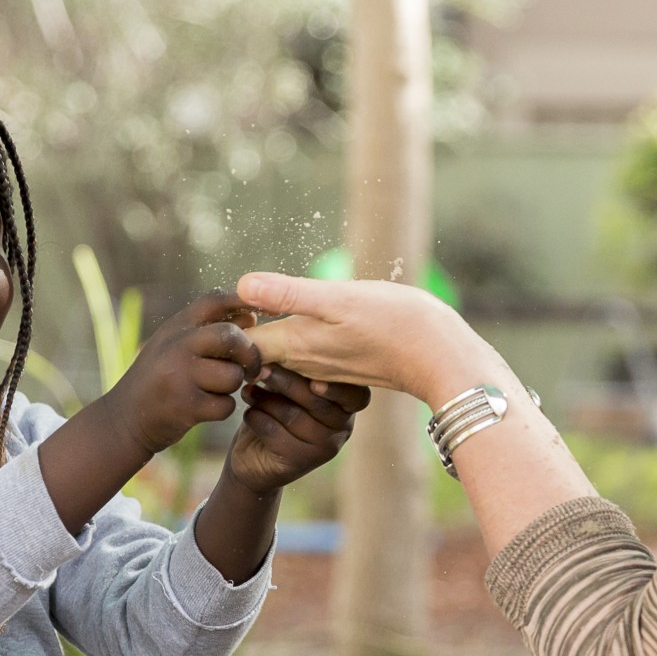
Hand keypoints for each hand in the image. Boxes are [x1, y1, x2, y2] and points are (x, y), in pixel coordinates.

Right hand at [98, 292, 261, 455]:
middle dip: (249, 353)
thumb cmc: (160, 378)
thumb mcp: (173, 343)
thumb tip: (252, 313)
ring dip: (233, 386)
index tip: (262, 313)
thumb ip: (206, 329)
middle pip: (231, 336)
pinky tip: (206, 408)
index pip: (215, 300)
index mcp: (176, 326)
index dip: (244, 301)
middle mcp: (176, 346)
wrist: (124, 418)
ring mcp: (179, 376)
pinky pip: (225, 405)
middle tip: (252, 368)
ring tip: (216, 389)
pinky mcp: (185, 407)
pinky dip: (222, 409)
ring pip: (232, 375)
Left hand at [225, 366, 370, 493]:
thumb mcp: (289, 385)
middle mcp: (342, 427)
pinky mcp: (300, 462)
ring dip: (265, 399)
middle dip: (286, 381)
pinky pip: (276, 433)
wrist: (254, 457)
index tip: (313, 380)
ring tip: (248, 390)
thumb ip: (297, 368)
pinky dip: (257, 418)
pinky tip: (249, 413)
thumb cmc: (275, 408)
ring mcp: (324, 448)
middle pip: (317, 401)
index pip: (356, 395)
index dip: (337, 388)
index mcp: (347, 405)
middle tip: (260, 368)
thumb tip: (282, 339)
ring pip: (293, 416)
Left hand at [235, 273, 497, 404]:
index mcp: (296, 344)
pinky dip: (291, 348)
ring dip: (264, 342)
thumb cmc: (395, 322)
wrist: (441, 355)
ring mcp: (323, 369)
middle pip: (255, 355)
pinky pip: (302, 362)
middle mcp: (304, 364)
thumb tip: (242, 286)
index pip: (241, 344)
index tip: (215, 310)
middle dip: (237, 338)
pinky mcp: (341, 368)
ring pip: (279, 359)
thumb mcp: (339, 299)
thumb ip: (289, 293)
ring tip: (250, 317)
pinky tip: (295, 328)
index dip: (224, 328)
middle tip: (221, 315)